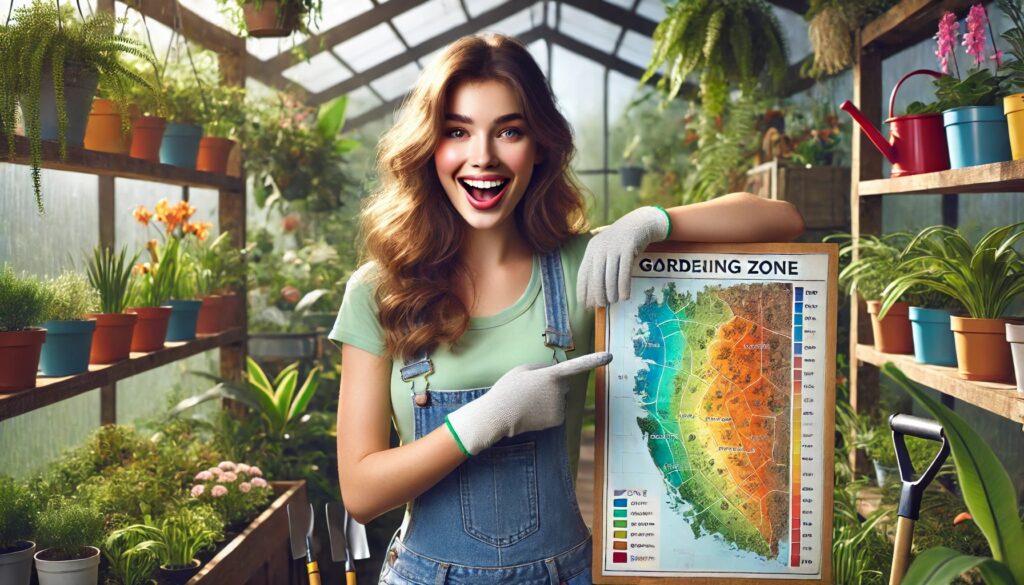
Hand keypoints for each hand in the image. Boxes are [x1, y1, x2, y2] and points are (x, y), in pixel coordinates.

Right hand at [445, 352, 612, 455]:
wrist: (499, 416)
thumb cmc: (509, 389)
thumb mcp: (522, 370)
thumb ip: (542, 367)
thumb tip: (554, 371)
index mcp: (551, 375)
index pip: (575, 366)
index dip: (593, 360)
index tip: (610, 356)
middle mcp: (560, 391)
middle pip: (564, 384)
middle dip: (553, 385)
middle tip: (530, 390)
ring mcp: (560, 406)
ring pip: (560, 398)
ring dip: (549, 399)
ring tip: (529, 401)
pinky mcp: (558, 420)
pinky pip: (557, 411)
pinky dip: (548, 411)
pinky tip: (533, 412)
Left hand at [577, 207, 669, 306]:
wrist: (640, 223)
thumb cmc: (622, 241)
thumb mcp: (607, 249)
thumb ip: (599, 265)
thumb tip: (594, 292)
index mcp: (592, 249)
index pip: (583, 273)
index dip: (583, 290)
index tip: (584, 304)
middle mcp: (600, 248)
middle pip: (596, 277)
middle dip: (597, 294)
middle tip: (601, 305)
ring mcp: (614, 247)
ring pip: (610, 276)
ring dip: (611, 292)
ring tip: (613, 301)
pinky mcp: (627, 248)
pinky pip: (624, 272)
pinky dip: (624, 287)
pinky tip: (625, 296)